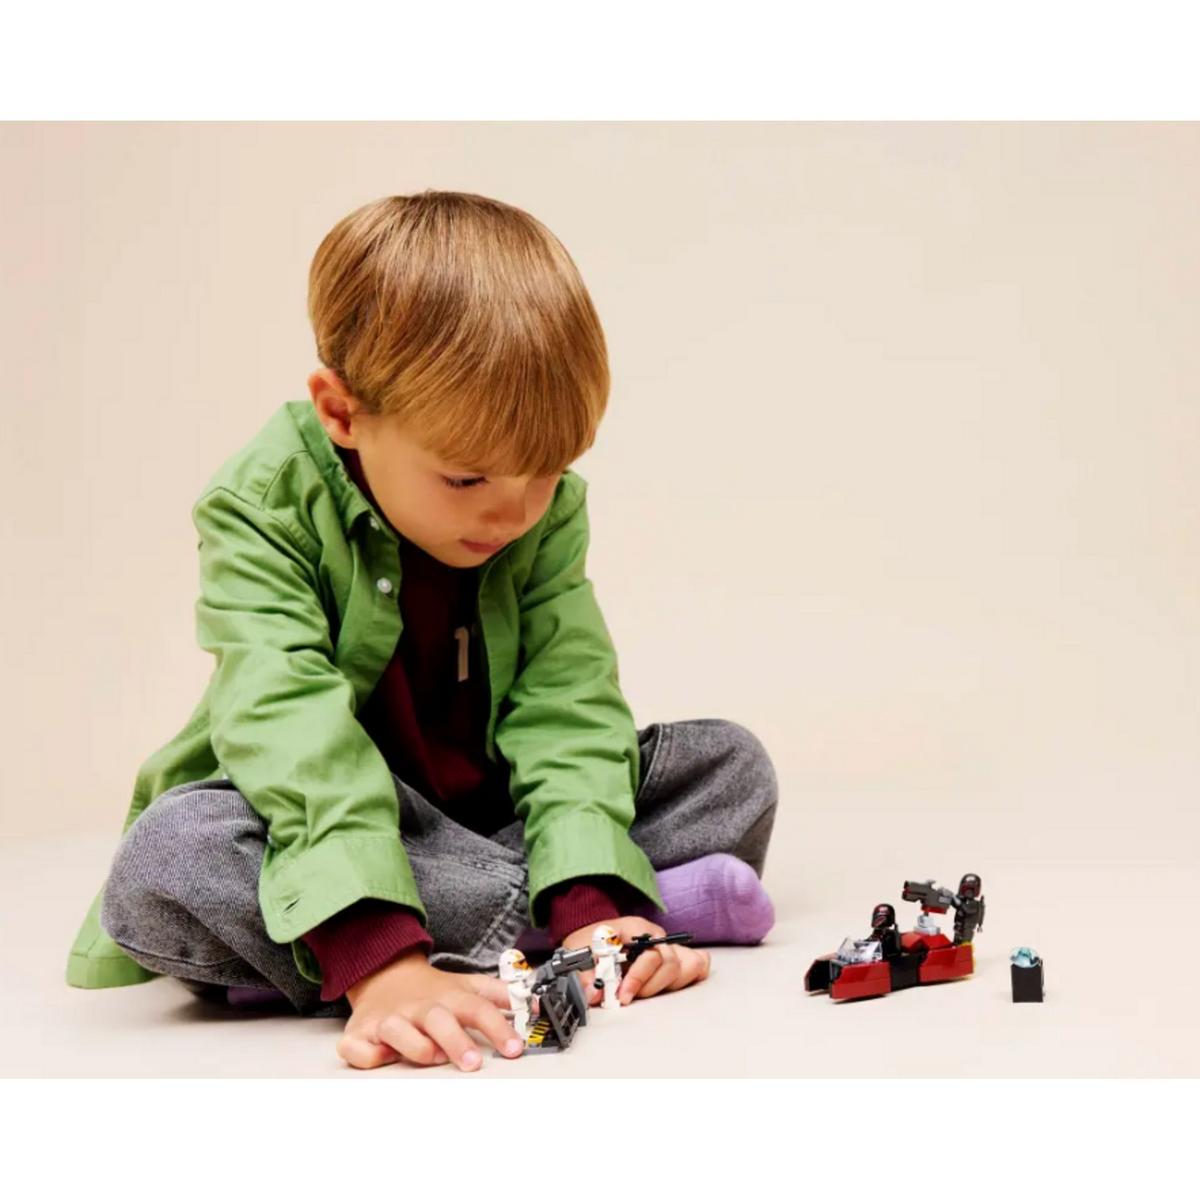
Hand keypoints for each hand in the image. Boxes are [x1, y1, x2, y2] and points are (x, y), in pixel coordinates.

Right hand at [339, 947, 523, 1071]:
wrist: (384, 975)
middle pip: (438, 1020)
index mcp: (447, 998)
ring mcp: (389, 1020)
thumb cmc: (431, 991)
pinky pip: (359, 1047)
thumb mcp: (467, 987)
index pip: (477, 1009)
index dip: (498, 1027)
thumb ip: (501, 994)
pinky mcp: (361, 1033)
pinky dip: (368, 1054)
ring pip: (398, 1032)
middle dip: (455, 1041)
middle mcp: (419, 1008)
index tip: (515, 1048)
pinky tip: (382, 1057)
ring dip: (415, 1046)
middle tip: (473, 1063)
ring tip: (433, 1057)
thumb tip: (535, 1002)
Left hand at [560, 916, 710, 1005]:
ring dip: (665, 985)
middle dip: (647, 986)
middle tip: (625, 997)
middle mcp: (657, 937)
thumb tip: (594, 993)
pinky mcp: (677, 959)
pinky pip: (699, 964)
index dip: (638, 978)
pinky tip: (669, 986)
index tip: (622, 996)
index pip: (650, 953)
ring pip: (686, 967)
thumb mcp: (580, 953)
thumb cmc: (591, 942)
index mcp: (637, 929)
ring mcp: (669, 947)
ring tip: (642, 992)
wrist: (593, 936)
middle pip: (670, 964)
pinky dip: (690, 976)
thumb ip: (586, 974)